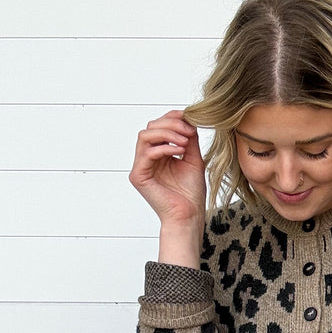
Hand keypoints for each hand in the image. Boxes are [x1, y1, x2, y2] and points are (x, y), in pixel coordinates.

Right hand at [129, 109, 206, 228]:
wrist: (189, 215)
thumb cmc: (191, 193)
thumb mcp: (193, 160)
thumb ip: (190, 140)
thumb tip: (190, 120)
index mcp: (158, 154)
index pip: (158, 126)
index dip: (171, 118)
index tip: (189, 117)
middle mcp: (146, 158)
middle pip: (150, 127)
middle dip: (171, 125)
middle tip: (189, 132)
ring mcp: (141, 167)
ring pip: (145, 136)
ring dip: (167, 134)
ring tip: (185, 142)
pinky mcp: (138, 176)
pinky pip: (147, 153)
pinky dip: (164, 148)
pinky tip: (179, 152)